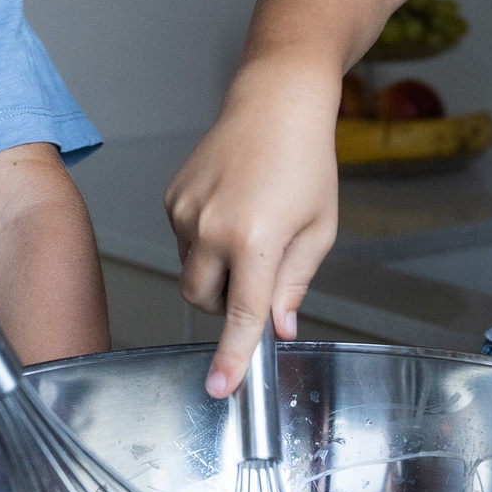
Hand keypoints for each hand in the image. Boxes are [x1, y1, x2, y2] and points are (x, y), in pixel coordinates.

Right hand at [164, 60, 340, 397]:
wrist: (275, 103)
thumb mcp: (319, 229)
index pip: (240, 315)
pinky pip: (182, 241)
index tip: (220, 389)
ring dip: (215, 269)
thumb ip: (295, 283)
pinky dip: (204, 241)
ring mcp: (185, 212)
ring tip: (249, 227)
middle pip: (202, 300)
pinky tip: (231, 208)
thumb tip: (278, 326)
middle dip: (224, 304)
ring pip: (190, 271)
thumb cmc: (305, 161)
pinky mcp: (172, 197)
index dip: (231, 358)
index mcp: (256, 240)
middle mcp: (212, 228)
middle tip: (258, 276)